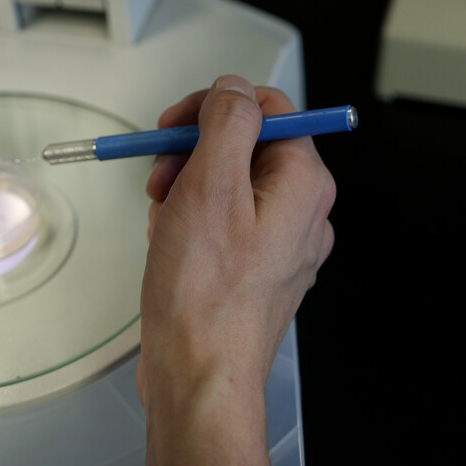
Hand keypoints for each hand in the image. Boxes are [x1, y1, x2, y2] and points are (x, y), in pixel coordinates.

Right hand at [137, 75, 336, 406]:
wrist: (199, 378)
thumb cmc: (206, 298)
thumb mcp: (210, 186)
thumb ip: (228, 123)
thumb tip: (235, 88)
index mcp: (305, 184)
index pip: (268, 108)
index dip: (215, 107)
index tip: (176, 124)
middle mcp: (302, 213)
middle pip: (245, 146)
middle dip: (193, 153)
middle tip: (161, 175)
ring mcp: (279, 245)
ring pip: (228, 186)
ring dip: (186, 189)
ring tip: (163, 219)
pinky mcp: (254, 271)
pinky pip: (221, 224)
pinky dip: (189, 223)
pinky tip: (169, 243)